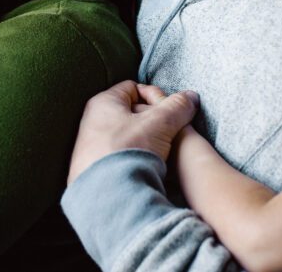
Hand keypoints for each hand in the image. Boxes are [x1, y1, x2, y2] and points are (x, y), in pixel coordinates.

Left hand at [67, 80, 198, 184]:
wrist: (107, 194)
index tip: (169, 111)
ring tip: (159, 153)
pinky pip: (119, 156)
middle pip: (131, 113)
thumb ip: (178, 106)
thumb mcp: (161, 123)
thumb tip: (191, 98)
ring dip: (145, 141)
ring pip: (126, 136)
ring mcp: (90, 147)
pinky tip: (145, 168)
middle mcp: (92, 121)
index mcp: (103, 102)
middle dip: (152, 121)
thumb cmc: (130, 149)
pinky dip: (134, 158)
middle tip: (168, 132)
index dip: (155, 96)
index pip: (134, 88)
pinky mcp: (92, 169)